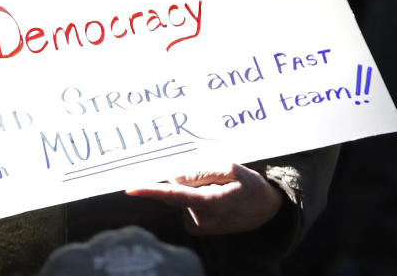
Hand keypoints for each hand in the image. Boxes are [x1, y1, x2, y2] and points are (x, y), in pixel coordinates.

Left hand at [125, 162, 284, 235]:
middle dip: (181, 176)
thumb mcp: (232, 169)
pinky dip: (191, 193)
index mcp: (211, 204)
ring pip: (179, 195)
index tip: (131, 188)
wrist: (265, 210)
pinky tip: (212, 192)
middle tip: (207, 172)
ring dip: (190, 185)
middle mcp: (201, 219)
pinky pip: (184, 202)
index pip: (175, 195)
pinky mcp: (197, 226)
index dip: (151, 191)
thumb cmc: (250, 186)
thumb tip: (176, 175)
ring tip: (217, 185)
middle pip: (176, 190)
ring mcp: (199, 225)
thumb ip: (203, 171)